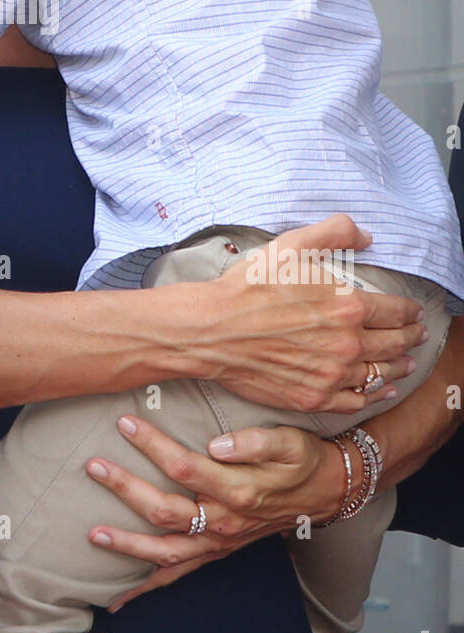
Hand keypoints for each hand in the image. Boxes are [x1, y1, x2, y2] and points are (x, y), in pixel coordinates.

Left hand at [85, 415, 341, 607]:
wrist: (324, 493)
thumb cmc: (302, 461)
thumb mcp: (288, 442)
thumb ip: (253, 441)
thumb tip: (217, 443)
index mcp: (238, 490)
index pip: (183, 466)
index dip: (152, 445)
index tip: (126, 423)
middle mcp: (224, 521)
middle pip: (165, 510)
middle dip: (125, 488)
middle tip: (94, 466)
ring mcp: (218, 542)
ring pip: (166, 551)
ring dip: (128, 544)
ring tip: (93, 534)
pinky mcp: (216, 551)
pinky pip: (178, 574)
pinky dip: (148, 586)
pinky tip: (119, 595)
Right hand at [176, 215, 425, 413]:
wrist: (213, 329)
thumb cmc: (249, 287)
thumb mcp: (290, 246)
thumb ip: (333, 233)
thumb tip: (366, 235)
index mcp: (347, 305)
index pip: (395, 311)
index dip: (409, 311)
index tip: (414, 312)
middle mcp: (347, 343)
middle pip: (395, 344)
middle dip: (411, 338)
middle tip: (417, 335)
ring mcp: (332, 374)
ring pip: (381, 374)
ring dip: (399, 366)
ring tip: (406, 362)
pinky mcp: (314, 397)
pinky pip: (356, 400)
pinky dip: (375, 394)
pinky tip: (381, 389)